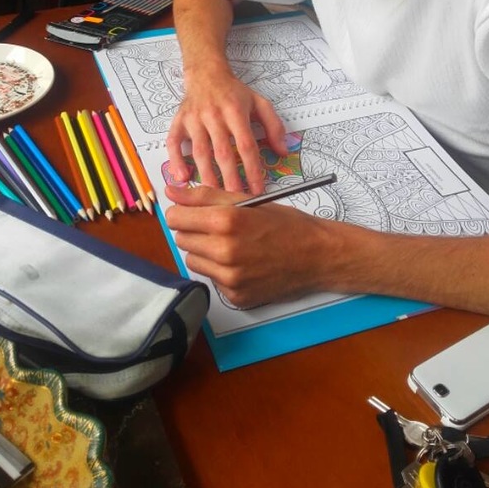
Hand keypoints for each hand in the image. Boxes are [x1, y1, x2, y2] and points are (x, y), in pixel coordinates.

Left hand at [164, 184, 334, 307]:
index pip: (175, 218)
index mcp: (226, 222)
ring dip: (205, 253)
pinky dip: (222, 272)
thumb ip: (205, 196)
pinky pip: (212, 280)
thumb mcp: (248, 202)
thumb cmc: (286, 224)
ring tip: (233, 246)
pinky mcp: (235, 296)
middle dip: (196, 232)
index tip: (196, 213)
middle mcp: (224, 252)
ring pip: (193, 261)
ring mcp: (229, 278)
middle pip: (182, 240)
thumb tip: (170, 191)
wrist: (317, 256)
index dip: (184, 213)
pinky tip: (244, 264)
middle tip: (221, 229)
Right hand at [166, 73, 286, 193]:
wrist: (207, 74)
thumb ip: (274, 126)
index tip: (258, 188)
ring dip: (207, 175)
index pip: (246, 144)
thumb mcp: (259, 103)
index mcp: (235, 111)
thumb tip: (283, 151)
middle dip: (230, 178)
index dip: (252, 168)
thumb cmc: (233, 92)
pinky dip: (176, 160)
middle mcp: (214, 115)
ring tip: (214, 195)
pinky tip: (182, 177)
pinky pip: (173, 142)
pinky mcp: (179, 121)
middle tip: (236, 199)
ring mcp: (194, 119)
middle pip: (222, 151)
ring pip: (200, 151)